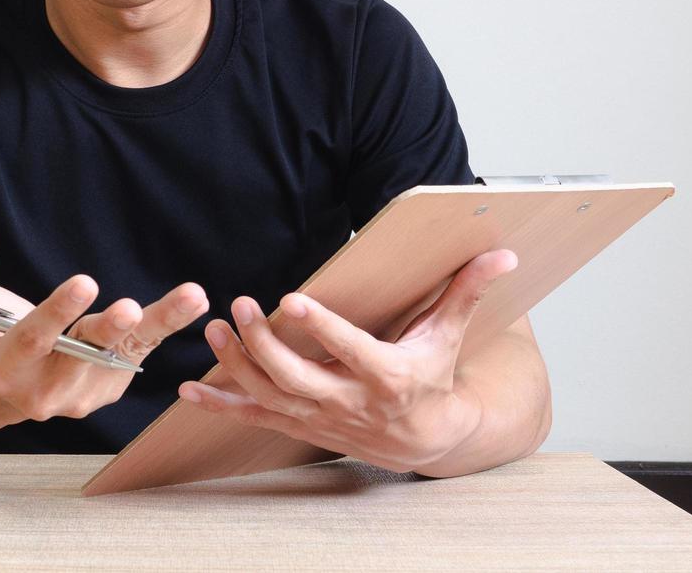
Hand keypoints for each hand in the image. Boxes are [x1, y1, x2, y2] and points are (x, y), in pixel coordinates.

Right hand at [0, 222, 208, 424]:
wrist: (6, 386)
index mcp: (5, 371)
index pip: (34, 340)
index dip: (58, 312)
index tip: (85, 282)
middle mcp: (45, 392)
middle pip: (83, 355)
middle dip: (109, 330)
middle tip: (132, 308)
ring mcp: (82, 394)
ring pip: (124, 352)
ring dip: (159, 324)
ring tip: (191, 297)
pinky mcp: (110, 386)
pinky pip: (140, 351)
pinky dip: (168, 326)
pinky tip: (194, 302)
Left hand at [177, 249, 517, 472]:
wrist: (428, 439)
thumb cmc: (433, 377)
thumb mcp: (449, 334)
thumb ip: (467, 290)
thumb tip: (502, 252)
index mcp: (387, 375)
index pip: (349, 350)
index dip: (321, 328)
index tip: (291, 300)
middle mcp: (350, 402)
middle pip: (297, 377)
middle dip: (264, 344)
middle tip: (239, 306)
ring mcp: (321, 418)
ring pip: (270, 397)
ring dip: (237, 366)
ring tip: (214, 331)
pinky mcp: (301, 425)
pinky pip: (254, 419)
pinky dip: (220, 406)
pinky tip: (189, 390)